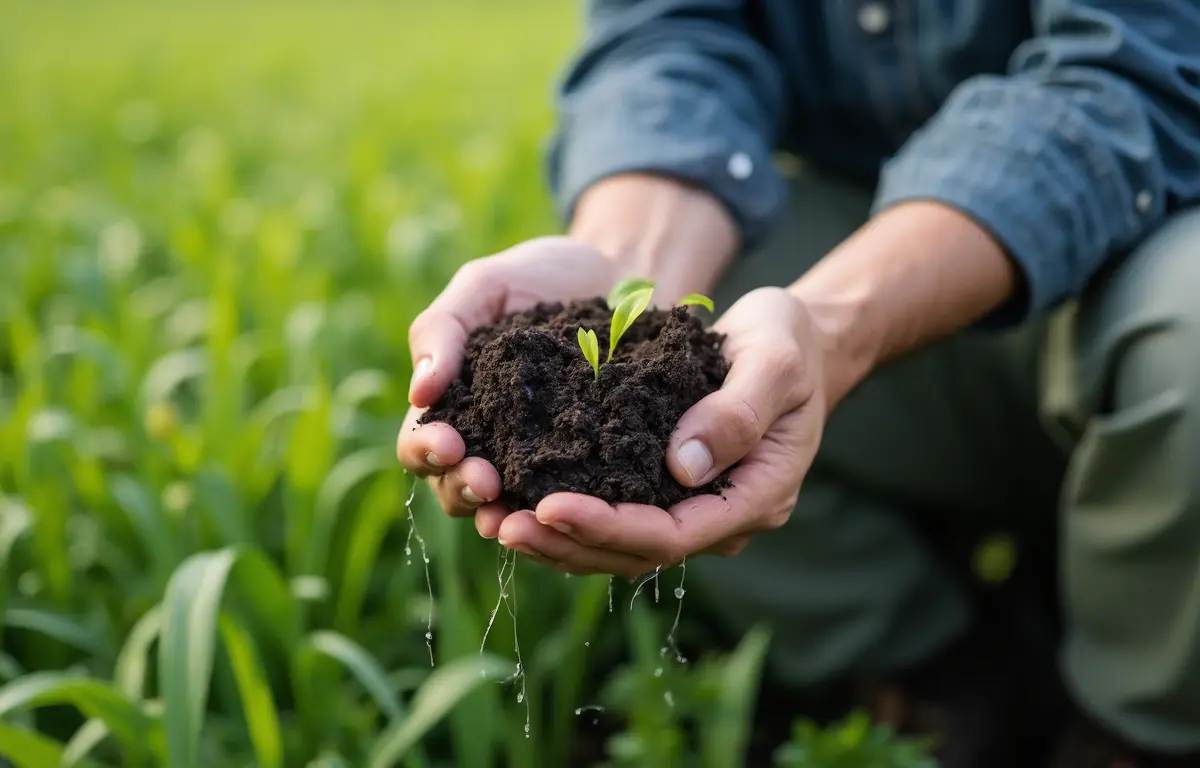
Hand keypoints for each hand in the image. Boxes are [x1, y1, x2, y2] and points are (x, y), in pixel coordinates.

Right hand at [396, 236, 626, 517]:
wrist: (622, 274)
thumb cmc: (542, 277)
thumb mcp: (486, 286)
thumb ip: (444, 329)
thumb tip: (419, 393)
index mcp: (454, 407)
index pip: (420, 445)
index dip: (427, 450)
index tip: (450, 443)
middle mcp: (491, 445)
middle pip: (457, 490)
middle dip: (466, 490)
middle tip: (488, 481)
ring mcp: (541, 462)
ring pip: (511, 509)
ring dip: (509, 515)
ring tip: (519, 512)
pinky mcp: (593, 469)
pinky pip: (576, 501)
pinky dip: (572, 513)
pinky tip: (580, 513)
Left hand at [479, 287, 828, 578]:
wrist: (795, 340)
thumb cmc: (789, 343)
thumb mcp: (774, 362)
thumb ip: (737, 413)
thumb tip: (682, 468)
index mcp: (757, 496)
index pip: (673, 534)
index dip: (609, 527)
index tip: (550, 507)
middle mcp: (722, 515)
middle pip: (637, 553)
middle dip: (568, 543)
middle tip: (502, 523)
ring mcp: (696, 507)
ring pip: (620, 546)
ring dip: (559, 540)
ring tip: (495, 521)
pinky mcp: (668, 488)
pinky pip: (616, 514)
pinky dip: (568, 514)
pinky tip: (519, 497)